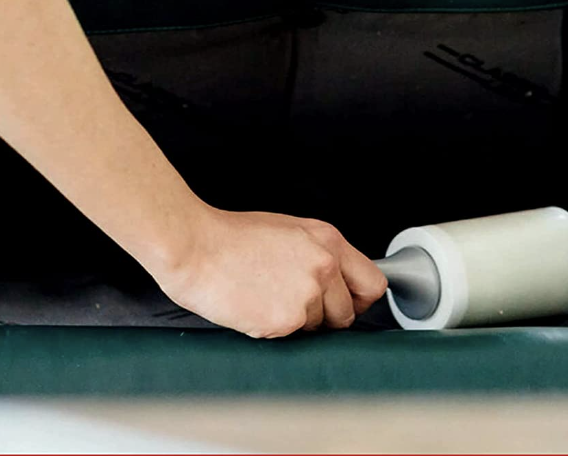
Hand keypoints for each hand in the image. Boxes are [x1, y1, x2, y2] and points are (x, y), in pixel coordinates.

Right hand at [154, 207, 387, 337]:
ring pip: (318, 328)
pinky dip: (273, 328)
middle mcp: (323, 266)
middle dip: (325, 317)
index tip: (345, 304)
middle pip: (348, 313)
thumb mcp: (287, 232)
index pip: (373, 282)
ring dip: (296, 322)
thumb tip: (334, 279)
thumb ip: (317, 254)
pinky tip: (254, 306)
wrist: (194, 246)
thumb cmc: (229, 238)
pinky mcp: (286, 319)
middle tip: (293, 305)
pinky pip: (291, 336)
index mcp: (327, 240)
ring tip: (265, 297)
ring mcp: (307, 294)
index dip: (358, 299)